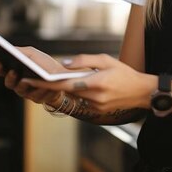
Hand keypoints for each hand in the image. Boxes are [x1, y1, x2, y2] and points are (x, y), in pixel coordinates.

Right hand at [0, 46, 66, 107]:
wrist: (60, 76)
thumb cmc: (44, 64)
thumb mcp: (33, 54)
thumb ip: (22, 52)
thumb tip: (11, 49)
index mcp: (14, 72)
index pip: (1, 71)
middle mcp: (18, 84)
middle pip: (10, 83)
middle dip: (11, 77)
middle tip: (14, 71)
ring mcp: (27, 93)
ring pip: (25, 91)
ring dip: (30, 84)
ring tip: (34, 79)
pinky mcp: (39, 99)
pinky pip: (39, 96)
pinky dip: (44, 90)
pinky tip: (49, 86)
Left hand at [21, 53, 154, 114]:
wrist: (142, 92)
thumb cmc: (124, 73)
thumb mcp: (106, 60)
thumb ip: (84, 60)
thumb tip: (64, 64)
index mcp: (95, 82)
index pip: (64, 84)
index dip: (45, 83)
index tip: (30, 80)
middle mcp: (94, 97)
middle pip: (66, 91)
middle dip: (53, 85)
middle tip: (36, 77)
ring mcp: (95, 106)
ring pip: (74, 96)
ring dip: (69, 89)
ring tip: (65, 79)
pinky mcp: (97, 112)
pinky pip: (82, 101)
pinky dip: (80, 93)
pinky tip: (83, 87)